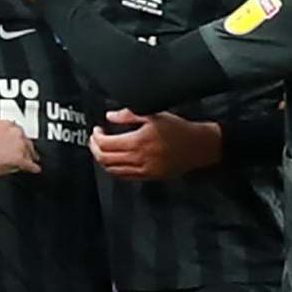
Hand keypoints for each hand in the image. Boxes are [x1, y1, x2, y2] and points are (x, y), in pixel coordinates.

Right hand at [0, 117, 41, 176]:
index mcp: (5, 124)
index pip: (16, 129)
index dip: (16, 136)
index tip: (17, 139)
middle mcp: (14, 132)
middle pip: (26, 139)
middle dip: (26, 145)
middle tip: (27, 150)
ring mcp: (18, 146)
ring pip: (29, 151)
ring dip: (30, 156)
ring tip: (32, 160)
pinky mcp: (19, 159)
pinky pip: (29, 164)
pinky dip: (33, 168)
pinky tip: (34, 169)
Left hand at [90, 109, 221, 180]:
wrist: (197, 146)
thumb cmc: (178, 129)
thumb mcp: (153, 114)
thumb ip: (129, 115)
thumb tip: (110, 116)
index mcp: (138, 141)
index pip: (105, 144)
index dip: (96, 137)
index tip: (97, 130)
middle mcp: (139, 158)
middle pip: (104, 158)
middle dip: (94, 148)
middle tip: (95, 139)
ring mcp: (143, 170)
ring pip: (112, 170)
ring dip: (102, 160)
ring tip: (102, 150)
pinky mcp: (149, 177)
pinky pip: (125, 176)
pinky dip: (115, 169)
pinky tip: (115, 160)